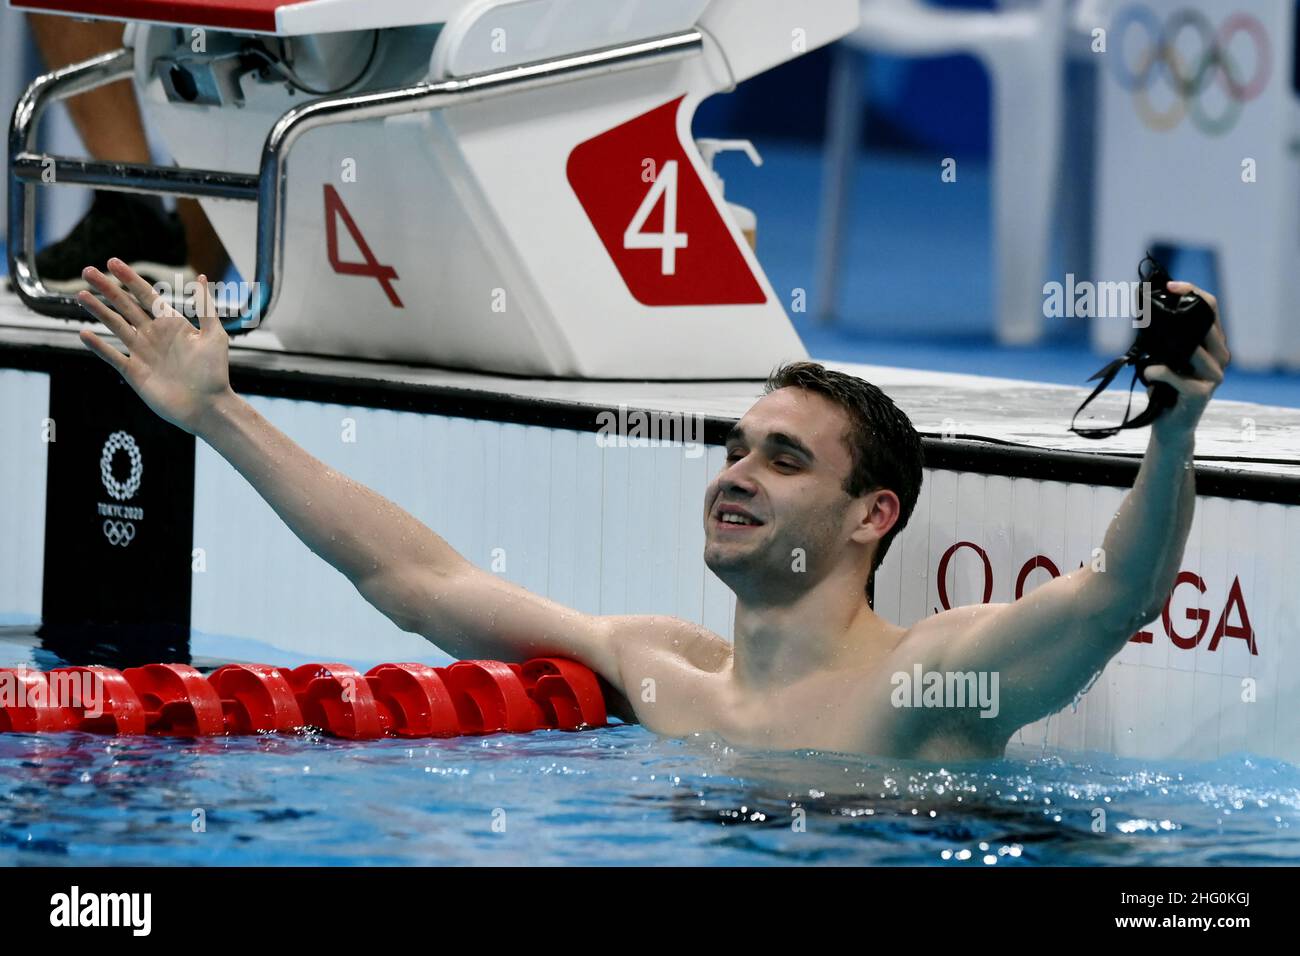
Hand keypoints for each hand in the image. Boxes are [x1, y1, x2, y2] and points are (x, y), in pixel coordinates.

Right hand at [77, 258, 232, 435]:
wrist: (208, 406)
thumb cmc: (215, 372)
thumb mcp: (214, 335)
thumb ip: (205, 307)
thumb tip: (200, 277)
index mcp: (171, 323)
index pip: (146, 295)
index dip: (129, 278)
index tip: (112, 262)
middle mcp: (153, 335)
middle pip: (125, 306)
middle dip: (107, 289)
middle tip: (87, 271)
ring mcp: (142, 353)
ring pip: (115, 326)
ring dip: (98, 311)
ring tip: (81, 295)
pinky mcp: (134, 372)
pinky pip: (112, 356)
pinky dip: (99, 346)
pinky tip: (84, 333)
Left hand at [1144, 279, 1229, 435]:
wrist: (1170, 426)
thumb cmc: (1166, 389)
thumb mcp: (1165, 357)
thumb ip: (1164, 338)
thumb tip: (1144, 312)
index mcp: (1213, 344)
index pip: (1210, 308)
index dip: (1192, 292)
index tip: (1170, 286)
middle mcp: (1219, 357)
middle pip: (1206, 322)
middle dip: (1178, 312)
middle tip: (1149, 311)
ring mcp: (1213, 376)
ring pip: (1192, 349)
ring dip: (1163, 352)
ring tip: (1147, 360)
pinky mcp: (1200, 394)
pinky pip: (1174, 375)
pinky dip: (1156, 372)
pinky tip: (1149, 375)